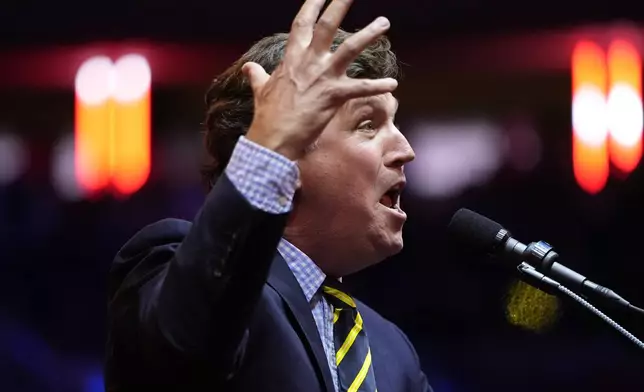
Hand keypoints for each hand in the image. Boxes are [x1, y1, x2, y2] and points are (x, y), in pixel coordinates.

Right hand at [243, 0, 396, 160]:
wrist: (273, 139)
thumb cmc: (267, 117)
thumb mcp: (261, 91)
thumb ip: (257, 76)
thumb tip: (248, 67)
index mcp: (292, 59)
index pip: (302, 24)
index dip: (311, 6)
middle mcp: (308, 62)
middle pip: (327, 25)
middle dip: (340, 5)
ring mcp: (322, 77)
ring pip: (350, 49)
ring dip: (369, 34)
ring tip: (384, 22)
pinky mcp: (334, 96)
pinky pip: (361, 88)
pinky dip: (378, 86)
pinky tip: (393, 84)